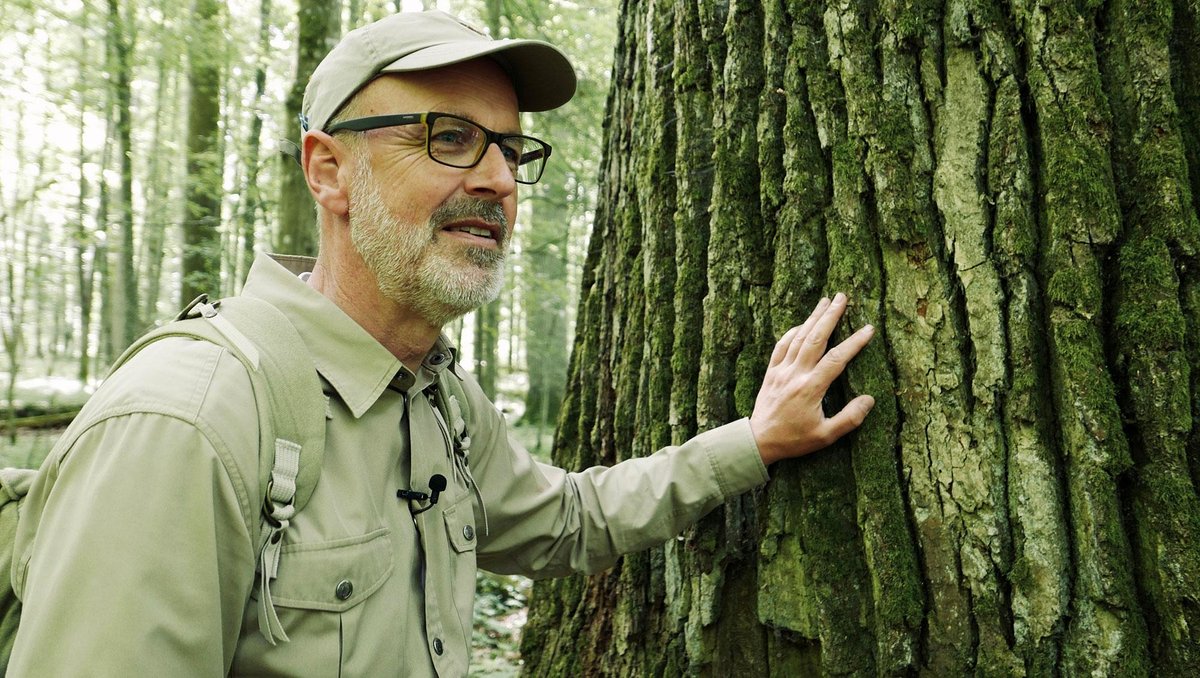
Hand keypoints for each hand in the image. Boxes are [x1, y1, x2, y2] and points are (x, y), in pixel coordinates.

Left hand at [749, 293, 875, 464]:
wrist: (759, 441)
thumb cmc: (794, 440)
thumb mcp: (825, 436)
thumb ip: (849, 419)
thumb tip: (870, 399)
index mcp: (810, 388)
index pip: (836, 359)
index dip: (854, 342)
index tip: (869, 329)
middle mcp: (795, 374)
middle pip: (815, 338)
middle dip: (830, 316)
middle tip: (842, 297)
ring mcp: (781, 371)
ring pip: (798, 337)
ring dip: (812, 317)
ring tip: (825, 300)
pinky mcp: (771, 372)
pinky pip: (781, 345)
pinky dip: (793, 332)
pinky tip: (802, 324)